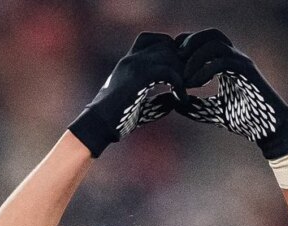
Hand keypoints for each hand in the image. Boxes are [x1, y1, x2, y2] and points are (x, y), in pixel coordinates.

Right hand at [68, 32, 185, 156]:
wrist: (98, 125)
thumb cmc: (118, 119)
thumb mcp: (142, 105)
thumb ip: (159, 99)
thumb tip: (175, 100)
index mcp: (130, 62)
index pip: (153, 39)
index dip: (171, 51)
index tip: (180, 73)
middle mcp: (132, 59)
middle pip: (167, 45)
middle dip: (182, 63)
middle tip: (189, 84)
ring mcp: (134, 65)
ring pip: (170, 56)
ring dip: (184, 74)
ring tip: (184, 93)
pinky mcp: (138, 78)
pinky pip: (169, 72)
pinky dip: (180, 86)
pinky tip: (181, 99)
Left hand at [173, 29, 287, 159]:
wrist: (269, 130)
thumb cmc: (244, 121)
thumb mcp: (211, 111)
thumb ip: (193, 105)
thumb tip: (171, 100)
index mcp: (228, 63)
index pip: (206, 41)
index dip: (187, 46)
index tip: (173, 62)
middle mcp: (236, 59)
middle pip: (212, 34)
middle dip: (191, 42)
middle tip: (176, 61)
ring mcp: (243, 64)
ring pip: (217, 44)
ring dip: (196, 57)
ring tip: (184, 76)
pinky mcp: (248, 73)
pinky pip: (223, 62)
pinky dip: (205, 71)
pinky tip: (195, 85)